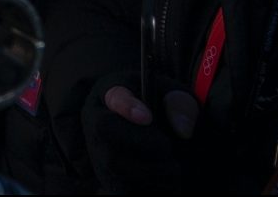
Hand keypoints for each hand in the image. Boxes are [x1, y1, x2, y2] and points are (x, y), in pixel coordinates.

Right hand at [83, 79, 199, 190]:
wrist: (159, 137)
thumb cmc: (165, 110)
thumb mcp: (177, 98)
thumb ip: (181, 104)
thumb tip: (182, 130)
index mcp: (112, 90)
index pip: (113, 96)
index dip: (126, 107)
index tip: (147, 117)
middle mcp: (94, 118)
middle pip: (104, 129)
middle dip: (143, 141)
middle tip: (166, 145)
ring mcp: (96, 149)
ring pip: (115, 163)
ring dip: (153, 167)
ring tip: (170, 163)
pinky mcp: (106, 177)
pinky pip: (125, 186)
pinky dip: (153, 186)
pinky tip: (163, 177)